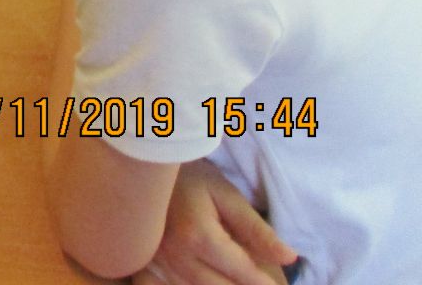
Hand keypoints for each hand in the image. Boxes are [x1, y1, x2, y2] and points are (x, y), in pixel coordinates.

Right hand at [133, 160, 295, 284]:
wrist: (148, 166)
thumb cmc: (192, 177)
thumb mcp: (228, 197)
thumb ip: (257, 230)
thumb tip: (290, 258)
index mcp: (198, 236)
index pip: (241, 271)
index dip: (264, 281)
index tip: (277, 284)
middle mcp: (176, 254)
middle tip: (262, 281)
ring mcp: (161, 260)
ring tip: (240, 276)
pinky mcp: (153, 262)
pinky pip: (180, 284)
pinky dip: (201, 283)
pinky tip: (214, 274)